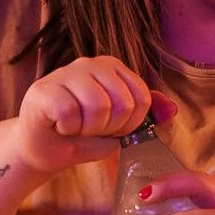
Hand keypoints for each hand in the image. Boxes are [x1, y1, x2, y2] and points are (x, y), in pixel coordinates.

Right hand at [17, 58, 171, 175]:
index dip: (130, 124)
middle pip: (123, 103)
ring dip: (88, 129)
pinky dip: (67, 129)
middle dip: (109, 128)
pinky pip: (70, 114)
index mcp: (112, 68)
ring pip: (98, 106)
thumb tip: (172, 109)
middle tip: (90, 129)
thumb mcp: (120, 128)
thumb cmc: (81, 137)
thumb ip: (146, 116)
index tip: (112, 129)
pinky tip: (58, 125)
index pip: (142, 97)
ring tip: (75, 127)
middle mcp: (89, 63)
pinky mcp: (43, 89)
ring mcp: (64, 73)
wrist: (43, 151)